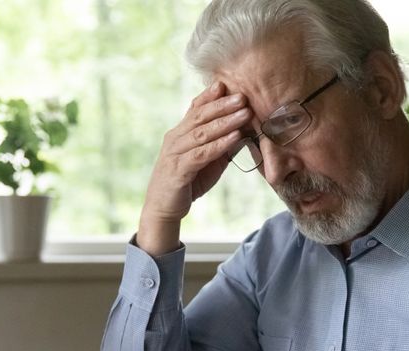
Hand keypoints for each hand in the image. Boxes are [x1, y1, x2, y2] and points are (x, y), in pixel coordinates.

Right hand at [137, 82, 251, 254]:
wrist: (164, 209)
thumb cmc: (187, 183)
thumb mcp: (205, 160)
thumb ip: (219, 145)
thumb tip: (242, 131)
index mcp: (180, 134)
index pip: (194, 109)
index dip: (210, 96)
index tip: (226, 83)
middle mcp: (175, 139)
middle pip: (200, 116)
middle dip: (222, 105)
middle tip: (243, 96)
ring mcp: (175, 154)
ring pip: (202, 133)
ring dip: (225, 122)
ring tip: (245, 113)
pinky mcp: (178, 170)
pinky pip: (201, 154)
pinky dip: (219, 145)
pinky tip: (234, 138)